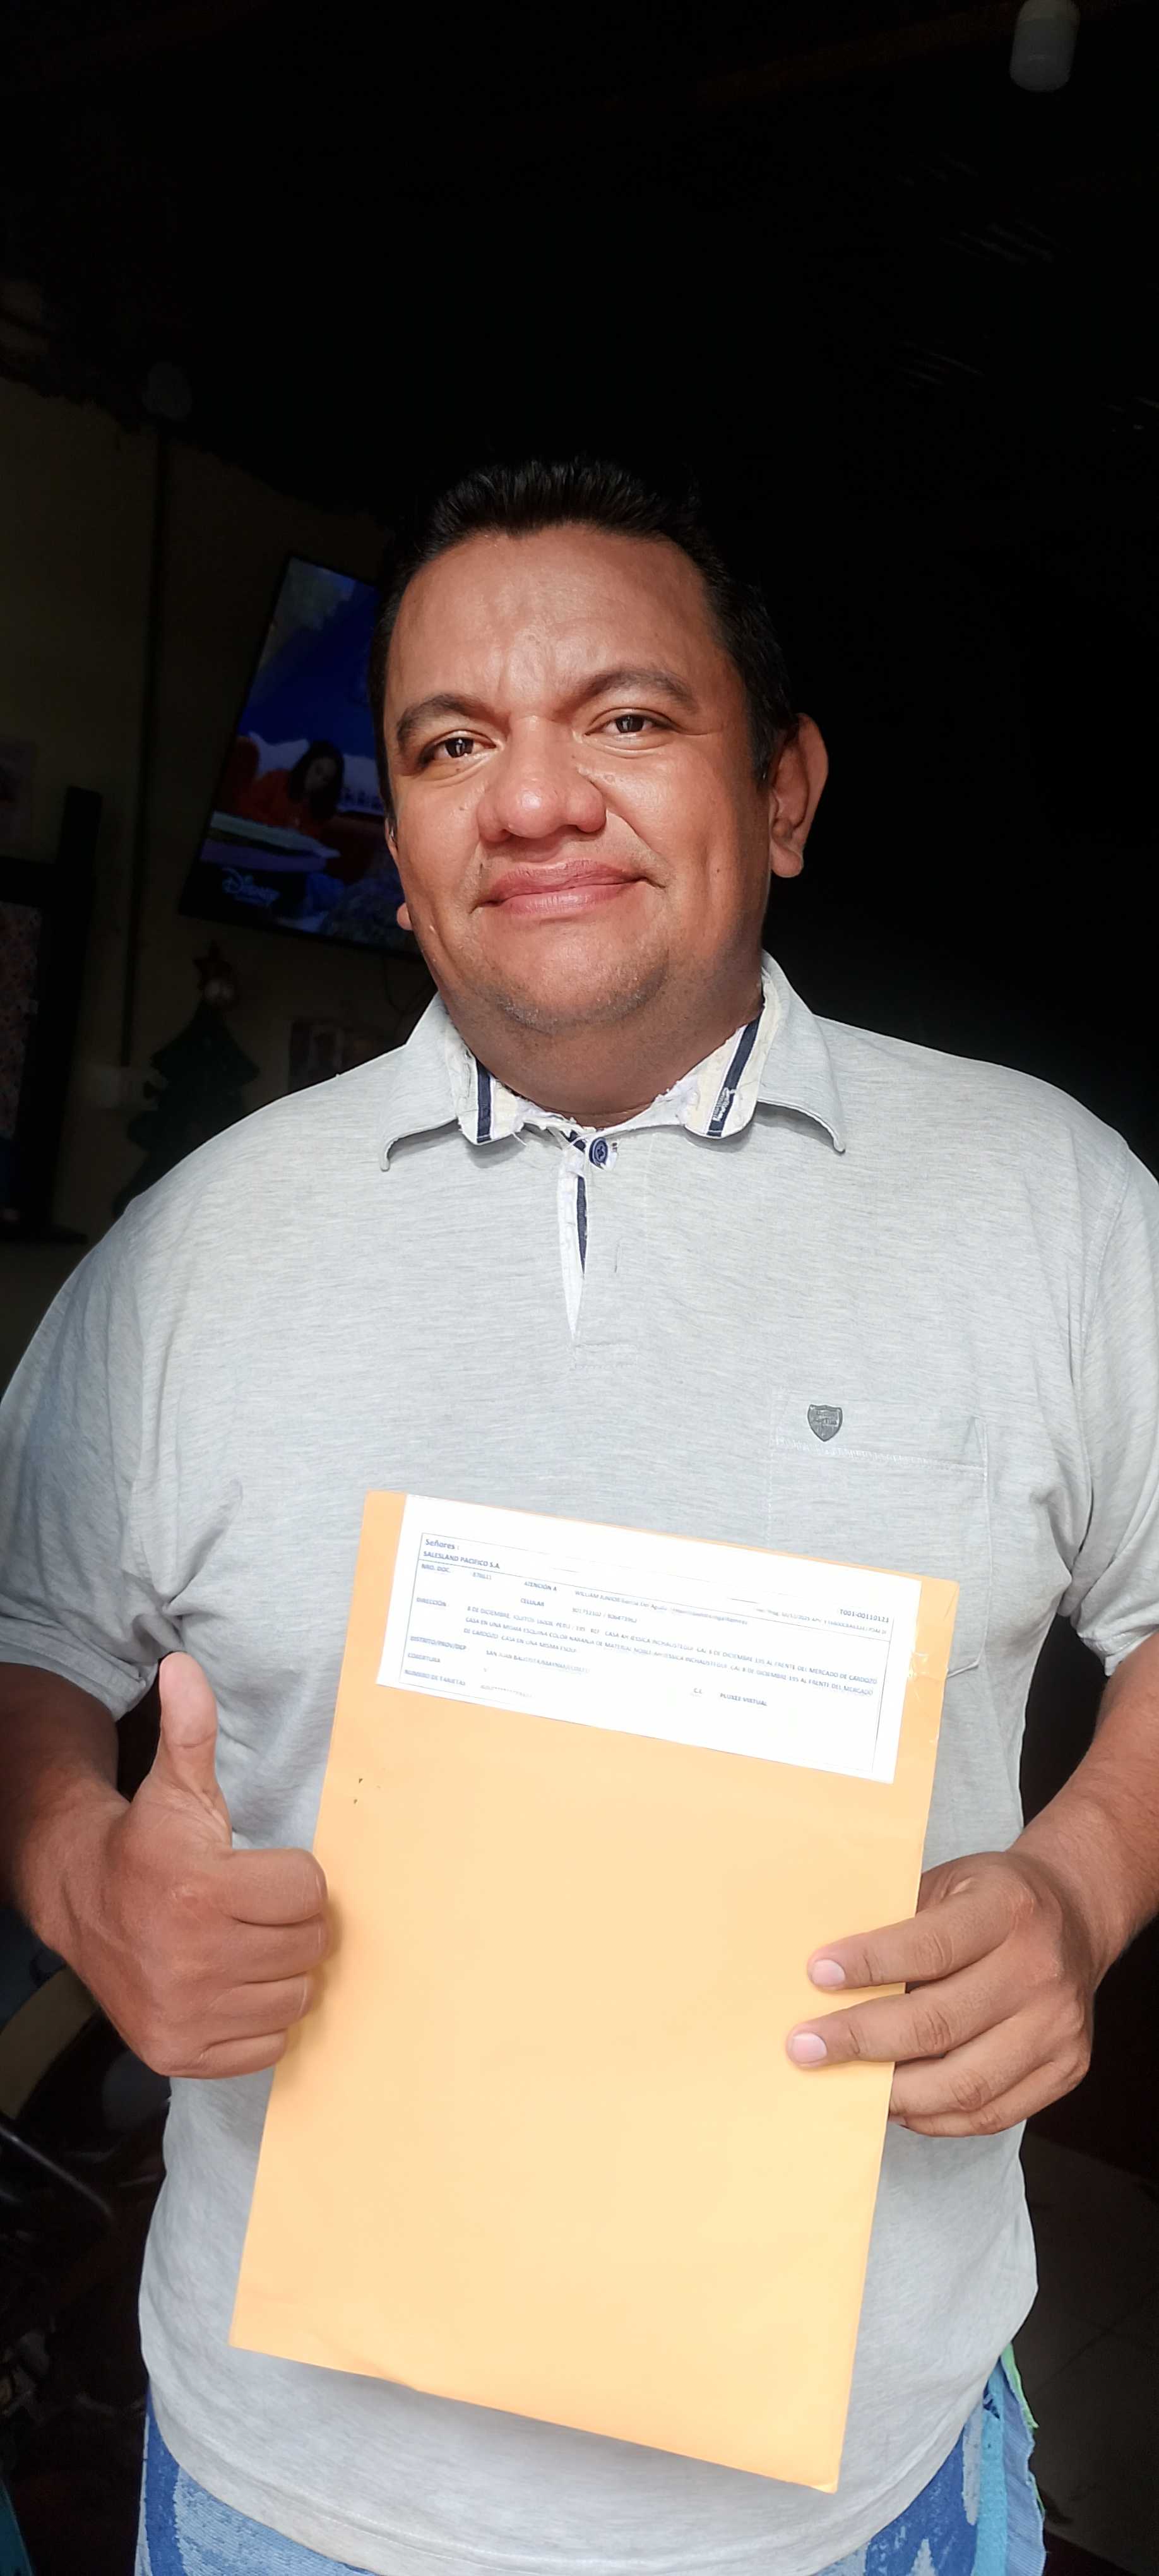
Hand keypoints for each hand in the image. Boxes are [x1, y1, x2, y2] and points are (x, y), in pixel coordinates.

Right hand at [64, 1653, 328, 2078]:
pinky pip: (268, 2045)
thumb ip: (192, 1729)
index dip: (293, 1879)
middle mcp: (192, 1959)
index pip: (310, 1893)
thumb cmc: (147, 1844)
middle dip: (290, 1924)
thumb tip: (183, 1665)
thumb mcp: (174, 1786)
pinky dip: (258, 2018)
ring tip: (244, 1942)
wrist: (83, 1904)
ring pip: (295, 1998)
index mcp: (201, 1890)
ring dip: (279, 1971)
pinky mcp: (180, 2052)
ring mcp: (186, 2014)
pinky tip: (230, 1983)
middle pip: (309, 1947)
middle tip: (256, 1909)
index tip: (262, 1871)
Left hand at [785, 1847, 1097, 2135]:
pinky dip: (936, 2117)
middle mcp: (1040, 1971)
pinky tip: (897, 2103)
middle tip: (807, 2046)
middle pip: (940, 2024)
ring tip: (845, 2083)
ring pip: (965, 2083)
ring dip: (893, 2092)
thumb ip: (898, 1921)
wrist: (1074, 1916)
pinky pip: (992, 2114)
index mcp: (1007, 1909)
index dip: (870, 1964)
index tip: (817, 1974)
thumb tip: (823, 1973)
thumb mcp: (948, 1881)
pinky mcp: (1066, 2069)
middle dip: (862, 2040)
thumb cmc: (994, 1900)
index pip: (930, 1947)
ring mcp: (1058, 2027)